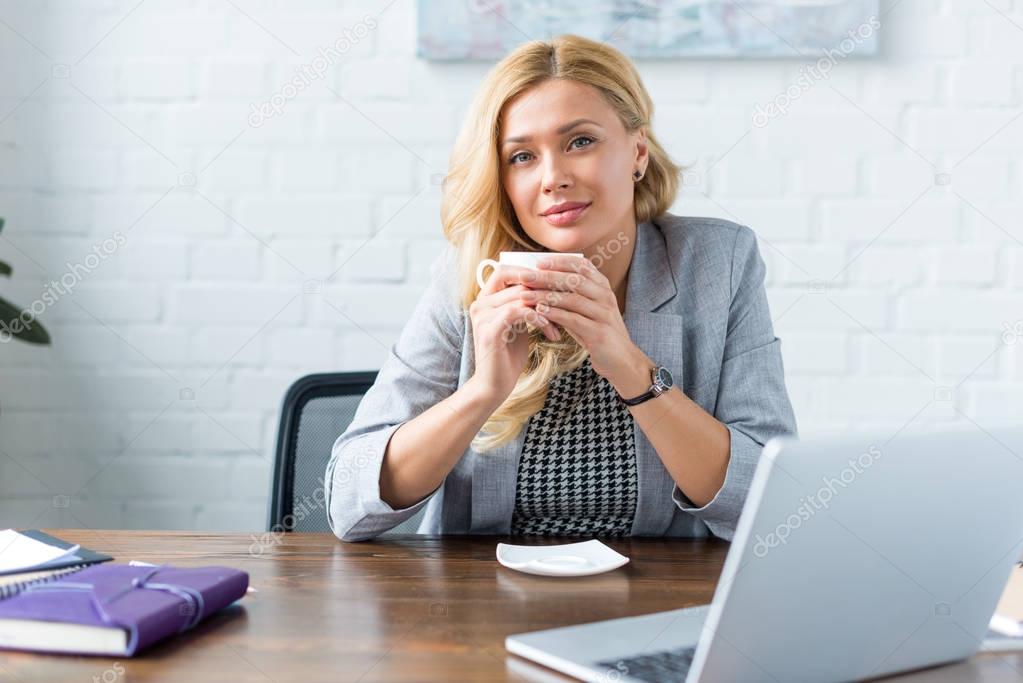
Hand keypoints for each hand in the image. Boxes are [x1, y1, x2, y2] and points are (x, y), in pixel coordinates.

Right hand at [468, 264, 562, 401]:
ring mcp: (482, 316)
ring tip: (559, 323)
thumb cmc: (509, 355)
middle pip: (516, 280)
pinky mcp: (489, 330)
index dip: (530, 272)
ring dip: (545, 307)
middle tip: (563, 301)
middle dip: (543, 290)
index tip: (555, 283)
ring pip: (520, 295)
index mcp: (485, 299)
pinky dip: (537, 317)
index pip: (505, 270)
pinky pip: (517, 311)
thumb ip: (523, 304)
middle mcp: (480, 303)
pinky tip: (549, 329)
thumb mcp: (518, 324)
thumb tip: (546, 285)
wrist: (495, 385)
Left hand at [516, 255, 645, 386]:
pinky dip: (554, 314)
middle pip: (574, 280)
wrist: (622, 360)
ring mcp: (604, 314)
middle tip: (525, 276)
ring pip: (572, 299)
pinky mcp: (599, 333)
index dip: (560, 262)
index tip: (538, 262)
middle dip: (547, 277)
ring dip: (546, 295)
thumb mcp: (585, 310)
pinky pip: (574, 319)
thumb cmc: (596, 332)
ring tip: (525, 295)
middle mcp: (606, 297)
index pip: (582, 266)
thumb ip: (569, 295)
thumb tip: (542, 280)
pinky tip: (539, 311)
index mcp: (603, 287)